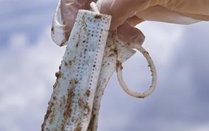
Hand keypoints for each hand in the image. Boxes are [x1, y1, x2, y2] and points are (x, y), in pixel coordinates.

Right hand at [52, 0, 208, 45]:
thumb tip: (93, 24)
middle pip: (87, 5)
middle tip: (89, 48)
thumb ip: (119, 5)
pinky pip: (120, 24)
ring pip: (102, 18)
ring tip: (118, 45)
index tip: (67, 36)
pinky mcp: (141, 7)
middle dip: (85, 28)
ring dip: (103, 36)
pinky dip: (120, 37)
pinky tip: (132, 41)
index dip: (68, 12)